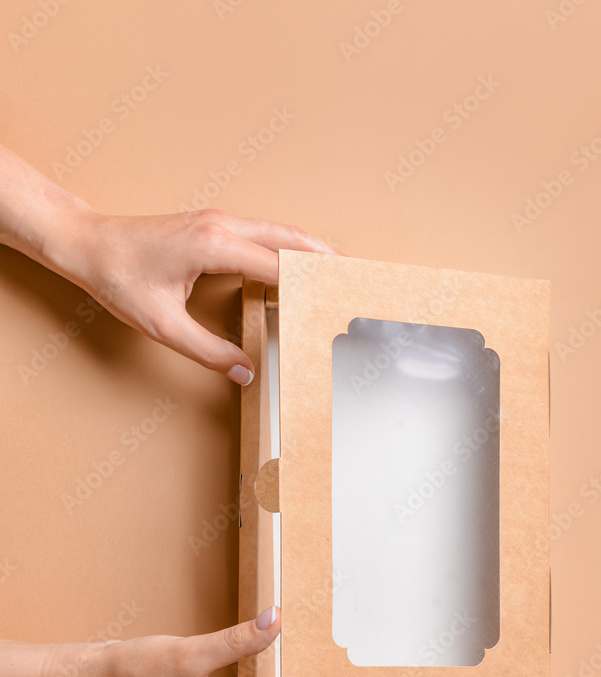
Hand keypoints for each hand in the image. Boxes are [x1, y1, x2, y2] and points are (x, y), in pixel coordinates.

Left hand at [0, 143, 340, 383]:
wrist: (87, 243)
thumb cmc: (118, 277)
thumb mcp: (162, 325)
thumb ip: (209, 350)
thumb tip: (244, 371)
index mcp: (215, 245)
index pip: (279, 266)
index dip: (311, 286)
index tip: (335, 301)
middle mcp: (222, 225)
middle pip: (290, 237)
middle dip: (324, 257)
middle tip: (352, 277)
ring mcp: (218, 220)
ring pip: (279, 231)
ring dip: (307, 249)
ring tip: (333, 272)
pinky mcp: (211, 224)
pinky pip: (261, 233)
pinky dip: (284, 247)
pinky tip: (291, 266)